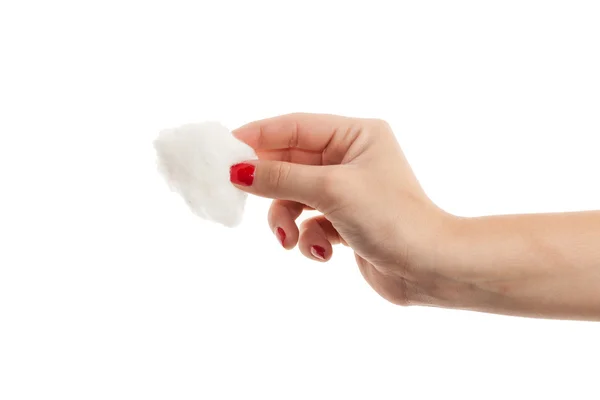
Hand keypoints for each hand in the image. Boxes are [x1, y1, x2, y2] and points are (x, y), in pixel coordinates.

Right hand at [230, 113, 454, 305]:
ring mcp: (346, 191)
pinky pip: (309, 223)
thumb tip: (237, 171)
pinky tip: (324, 252)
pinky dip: (309, 238)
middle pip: (290, 163)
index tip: (224, 148)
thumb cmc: (390, 218)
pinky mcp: (344, 222)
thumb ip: (280, 178)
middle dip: (271, 187)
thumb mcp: (330, 190)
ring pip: (294, 197)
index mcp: (356, 135)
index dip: (258, 136)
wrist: (430, 269)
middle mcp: (350, 159)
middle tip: (238, 194)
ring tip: (288, 238)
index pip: (295, 126)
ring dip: (286, 219)